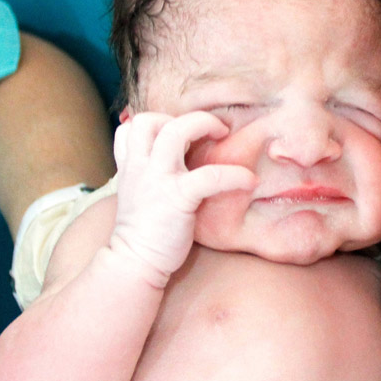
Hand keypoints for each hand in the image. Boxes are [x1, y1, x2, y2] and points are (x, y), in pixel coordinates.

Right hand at [111, 111, 255, 281]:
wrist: (134, 263)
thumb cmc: (145, 231)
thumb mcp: (139, 194)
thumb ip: (151, 174)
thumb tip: (179, 162)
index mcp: (131, 166)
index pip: (131, 126)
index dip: (156, 122)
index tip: (182, 135)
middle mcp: (140, 168)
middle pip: (149, 120)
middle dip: (182, 117)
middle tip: (210, 130)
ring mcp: (157, 180)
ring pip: (175, 131)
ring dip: (204, 124)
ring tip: (225, 135)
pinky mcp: (178, 198)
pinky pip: (210, 175)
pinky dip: (234, 174)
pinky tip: (249, 181)